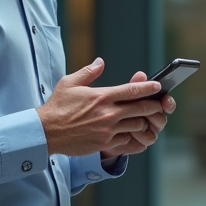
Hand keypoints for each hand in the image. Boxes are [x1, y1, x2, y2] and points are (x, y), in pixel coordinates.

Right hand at [36, 58, 165, 156]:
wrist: (46, 132)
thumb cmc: (57, 106)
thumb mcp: (70, 83)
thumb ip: (89, 72)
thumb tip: (100, 61)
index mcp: (102, 96)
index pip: (132, 90)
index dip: (148, 88)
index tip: (158, 86)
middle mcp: (108, 113)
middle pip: (141, 109)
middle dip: (154, 106)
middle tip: (159, 105)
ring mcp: (107, 130)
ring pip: (137, 125)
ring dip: (142, 122)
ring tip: (145, 119)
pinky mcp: (104, 143)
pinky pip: (126, 140)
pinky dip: (130, 136)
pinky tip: (130, 133)